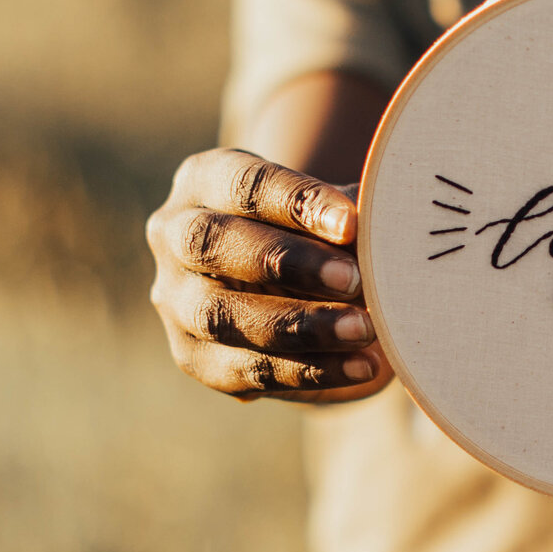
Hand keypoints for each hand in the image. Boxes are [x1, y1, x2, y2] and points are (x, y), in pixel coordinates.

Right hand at [147, 148, 392, 402]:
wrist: (300, 291)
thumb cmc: (319, 234)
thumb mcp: (332, 215)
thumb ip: (347, 218)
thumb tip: (378, 224)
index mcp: (204, 179)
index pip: (244, 184)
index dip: (297, 202)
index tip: (351, 224)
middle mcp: (174, 234)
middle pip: (213, 243)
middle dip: (287, 262)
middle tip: (353, 278)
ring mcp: (174, 300)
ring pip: (222, 316)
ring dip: (300, 326)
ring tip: (365, 330)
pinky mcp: (193, 357)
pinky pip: (243, 371)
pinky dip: (307, 372)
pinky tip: (360, 367)